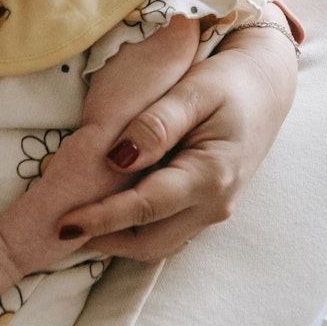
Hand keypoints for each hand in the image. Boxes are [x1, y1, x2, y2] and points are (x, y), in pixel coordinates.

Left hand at [56, 15, 297, 260]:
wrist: (266, 85)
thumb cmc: (230, 81)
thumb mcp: (193, 91)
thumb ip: (157, 124)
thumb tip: (118, 159)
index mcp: (211, 176)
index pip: (145, 208)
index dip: (101, 218)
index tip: (62, 223)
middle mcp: (214, 205)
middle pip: (148, 242)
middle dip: (103, 239)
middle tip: (60, 225)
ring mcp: (212, 211)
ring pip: (156, 244)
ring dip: (117, 238)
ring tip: (78, 220)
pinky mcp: (206, 208)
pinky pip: (166, 230)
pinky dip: (134, 228)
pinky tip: (109, 208)